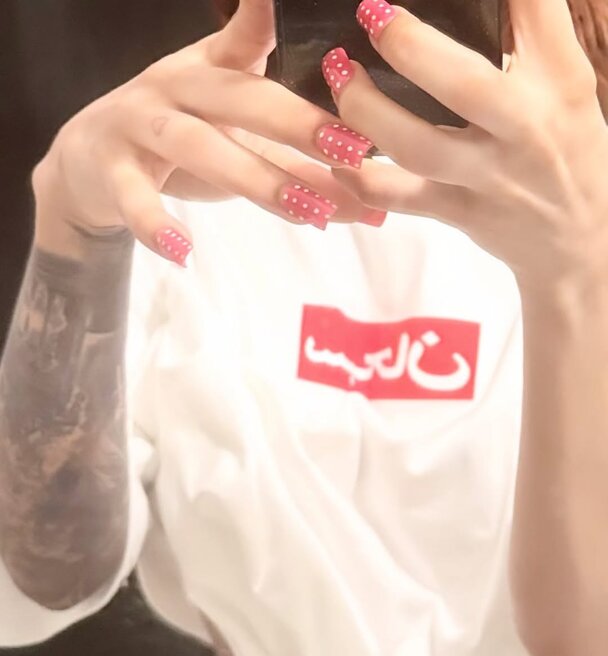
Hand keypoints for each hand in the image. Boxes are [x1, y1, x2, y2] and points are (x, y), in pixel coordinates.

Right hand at [33, 0, 383, 266]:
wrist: (84, 165)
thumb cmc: (175, 142)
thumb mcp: (234, 134)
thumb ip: (300, 156)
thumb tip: (375, 185)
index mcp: (212, 69)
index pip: (263, 57)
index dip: (310, 71)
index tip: (354, 82)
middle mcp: (176, 86)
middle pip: (242, 100)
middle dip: (300, 125)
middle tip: (356, 153)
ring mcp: (140, 125)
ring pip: (199, 146)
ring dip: (255, 178)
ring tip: (307, 213)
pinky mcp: (109, 170)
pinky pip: (134, 197)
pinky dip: (155, 224)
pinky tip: (183, 252)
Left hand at [322, 0, 607, 287]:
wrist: (577, 240)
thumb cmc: (565, 146)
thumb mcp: (563, 84)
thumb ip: (529, 32)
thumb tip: (485, 1)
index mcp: (559, 82)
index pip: (534, 10)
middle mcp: (525, 129)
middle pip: (463, 85)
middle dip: (409, 47)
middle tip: (372, 15)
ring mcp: (488, 177)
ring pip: (417, 146)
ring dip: (367, 110)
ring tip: (339, 76)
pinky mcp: (458, 212)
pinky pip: (397, 197)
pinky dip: (358, 177)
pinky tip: (334, 151)